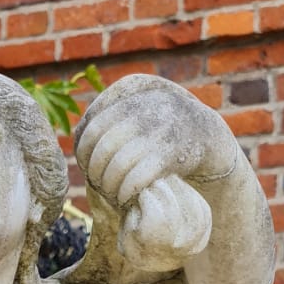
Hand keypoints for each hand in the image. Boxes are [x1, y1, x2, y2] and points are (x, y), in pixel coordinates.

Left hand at [74, 75, 236, 211]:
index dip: (84, 153)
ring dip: (110, 185)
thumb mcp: (135, 112)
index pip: (90, 126)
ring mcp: (161, 125)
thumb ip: (109, 118)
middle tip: (100, 186)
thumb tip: (77, 137)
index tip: (89, 168)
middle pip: (102, 146)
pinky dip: (127, 191)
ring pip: (118, 163)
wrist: (206, 136)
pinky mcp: (174, 150)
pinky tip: (126, 197)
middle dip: (96, 172)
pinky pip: (137, 176)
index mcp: (131, 87)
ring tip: (113, 193)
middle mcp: (146, 101)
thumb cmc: (159, 130)